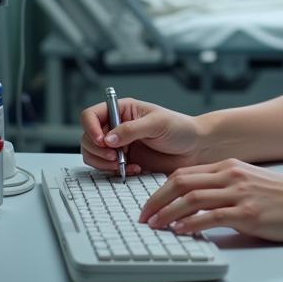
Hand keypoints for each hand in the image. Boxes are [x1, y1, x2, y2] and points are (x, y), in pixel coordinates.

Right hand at [80, 97, 200, 175]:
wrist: (194, 149)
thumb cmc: (180, 128)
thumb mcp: (157, 123)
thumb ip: (132, 129)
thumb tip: (108, 138)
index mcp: (123, 110)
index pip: (92, 115)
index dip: (91, 128)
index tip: (102, 141)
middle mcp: (117, 126)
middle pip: (88, 137)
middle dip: (97, 150)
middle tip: (115, 157)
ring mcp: (119, 145)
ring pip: (93, 154)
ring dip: (103, 163)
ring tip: (123, 165)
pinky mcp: (124, 161)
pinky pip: (106, 168)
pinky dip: (114, 172)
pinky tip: (134, 169)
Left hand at [139, 158, 282, 242]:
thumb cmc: (282, 197)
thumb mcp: (249, 182)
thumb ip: (225, 188)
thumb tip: (196, 204)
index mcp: (229, 167)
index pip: (185, 173)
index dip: (161, 189)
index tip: (149, 204)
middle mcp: (231, 176)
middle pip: (182, 182)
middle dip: (157, 200)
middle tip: (143, 216)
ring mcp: (238, 193)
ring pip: (192, 198)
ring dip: (168, 213)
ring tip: (154, 225)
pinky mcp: (246, 212)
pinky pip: (211, 216)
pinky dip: (190, 224)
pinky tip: (179, 231)